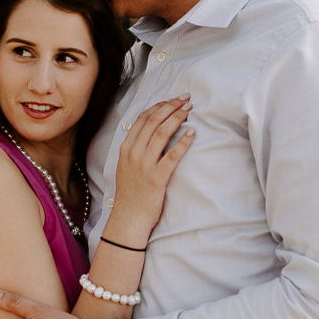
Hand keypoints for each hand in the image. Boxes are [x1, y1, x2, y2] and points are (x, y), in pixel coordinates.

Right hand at [109, 95, 193, 239]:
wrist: (128, 219)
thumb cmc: (131, 194)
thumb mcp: (126, 167)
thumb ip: (135, 149)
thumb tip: (149, 133)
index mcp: (125, 148)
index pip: (143, 119)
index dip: (159, 105)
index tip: (173, 99)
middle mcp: (133, 154)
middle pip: (154, 121)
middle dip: (171, 106)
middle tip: (186, 99)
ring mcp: (144, 165)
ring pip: (162, 133)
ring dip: (177, 118)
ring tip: (190, 110)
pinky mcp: (156, 178)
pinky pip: (172, 155)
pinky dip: (183, 141)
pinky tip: (192, 132)